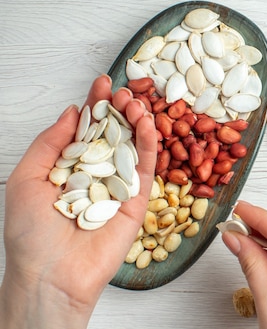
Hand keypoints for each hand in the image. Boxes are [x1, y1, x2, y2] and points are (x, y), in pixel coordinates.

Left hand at [0, 74, 156, 328]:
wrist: (50, 275)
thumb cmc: (30, 234)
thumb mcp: (26, 178)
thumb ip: (49, 143)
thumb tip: (71, 112)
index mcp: (69, 167)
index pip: (87, 128)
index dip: (95, 105)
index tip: (101, 83)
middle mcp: (96, 173)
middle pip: (114, 133)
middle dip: (119, 109)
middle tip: (122, 93)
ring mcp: (118, 186)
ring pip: (133, 147)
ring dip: (138, 121)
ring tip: (135, 103)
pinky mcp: (137, 200)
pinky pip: (146, 168)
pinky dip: (150, 144)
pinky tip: (148, 124)